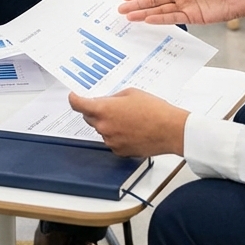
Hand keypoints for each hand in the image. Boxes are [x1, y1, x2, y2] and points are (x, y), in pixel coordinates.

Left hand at [69, 89, 188, 157]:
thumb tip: (107, 101)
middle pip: (89, 118)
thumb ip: (114, 97)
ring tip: (130, 118)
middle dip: (96, 111)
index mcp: (104, 110)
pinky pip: (112, 140)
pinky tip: (133, 129)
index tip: (74, 96)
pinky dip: (118, 135)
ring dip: (109, 124)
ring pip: (102, 130)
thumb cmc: (154, 110)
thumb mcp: (131, 93)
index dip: (74, 99)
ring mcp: (110, 141)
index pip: (78, 105)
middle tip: (111, 106)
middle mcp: (103, 127)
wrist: (170, 130)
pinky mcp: (119, 151)